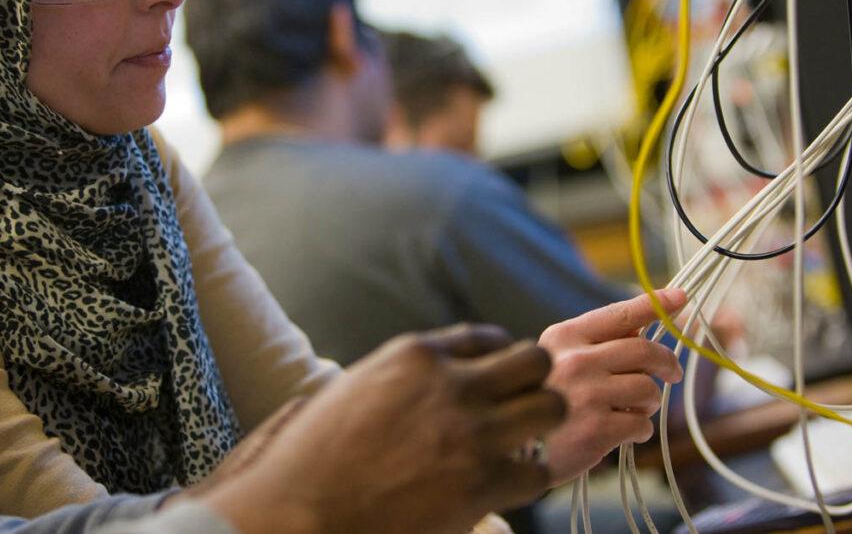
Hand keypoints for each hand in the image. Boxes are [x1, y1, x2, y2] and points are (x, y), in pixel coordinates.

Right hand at [204, 323, 565, 533]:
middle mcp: (451, 384)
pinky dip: (527, 481)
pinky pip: (538, 472)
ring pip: (551, 408)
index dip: (499, 361)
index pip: (487, 338)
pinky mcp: (482, 485)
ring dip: (539, 428)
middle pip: (534, 362)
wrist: (300, 513)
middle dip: (532, 385)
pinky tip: (505, 486)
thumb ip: (397, 377)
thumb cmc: (309, 457)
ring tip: (520, 446)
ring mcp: (472, 433)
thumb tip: (425, 382)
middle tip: (518, 409)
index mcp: (415, 355)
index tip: (497, 382)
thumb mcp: (351, 389)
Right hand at [537, 288, 685, 484]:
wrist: (513, 449)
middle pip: (644, 351)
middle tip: (673, 373)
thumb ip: (594, 344)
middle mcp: (576, 360)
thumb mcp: (555, 360)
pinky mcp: (597, 430)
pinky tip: (622, 434)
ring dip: (649, 402)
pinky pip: (642, 424)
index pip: (619, 314)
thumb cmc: (539, 401)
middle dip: (667, 362)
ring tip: (632, 410)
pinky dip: (639, 430)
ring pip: (648, 389)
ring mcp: (587, 395)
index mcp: (564, 337)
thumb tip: (640, 329)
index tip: (678, 296)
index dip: (654, 305)